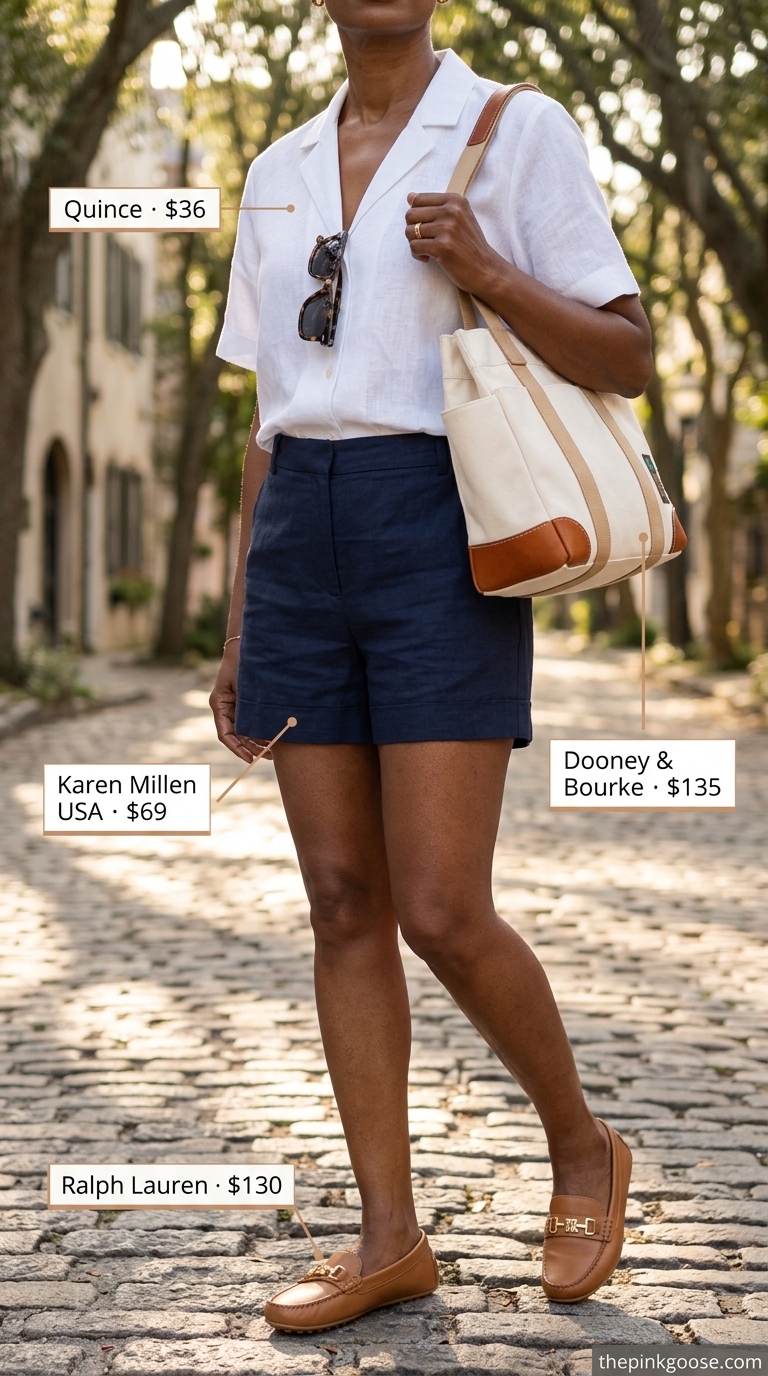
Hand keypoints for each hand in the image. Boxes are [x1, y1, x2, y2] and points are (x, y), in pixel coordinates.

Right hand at [209, 642, 270, 761]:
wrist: (248, 645)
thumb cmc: (245, 663)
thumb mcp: (247, 686)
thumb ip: (251, 708)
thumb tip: (262, 732)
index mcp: (219, 703)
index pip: (225, 734)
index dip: (237, 749)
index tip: (250, 758)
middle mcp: (225, 707)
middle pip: (236, 736)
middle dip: (251, 748)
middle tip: (267, 757)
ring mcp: (234, 705)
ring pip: (244, 731)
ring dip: (257, 741)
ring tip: (273, 751)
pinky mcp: (245, 703)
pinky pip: (250, 722)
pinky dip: (260, 730)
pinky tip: (273, 737)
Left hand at [405, 192, 501, 295]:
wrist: (486, 269)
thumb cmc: (469, 246)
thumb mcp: (458, 219)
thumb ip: (435, 207)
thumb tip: (409, 196)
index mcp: (455, 200)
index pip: (418, 199)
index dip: (416, 215)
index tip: (425, 227)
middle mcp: (452, 210)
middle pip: (411, 214)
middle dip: (412, 230)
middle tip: (423, 241)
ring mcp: (447, 228)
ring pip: (410, 231)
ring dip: (414, 244)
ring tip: (427, 251)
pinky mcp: (442, 247)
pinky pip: (414, 246)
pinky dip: (417, 254)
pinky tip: (428, 258)